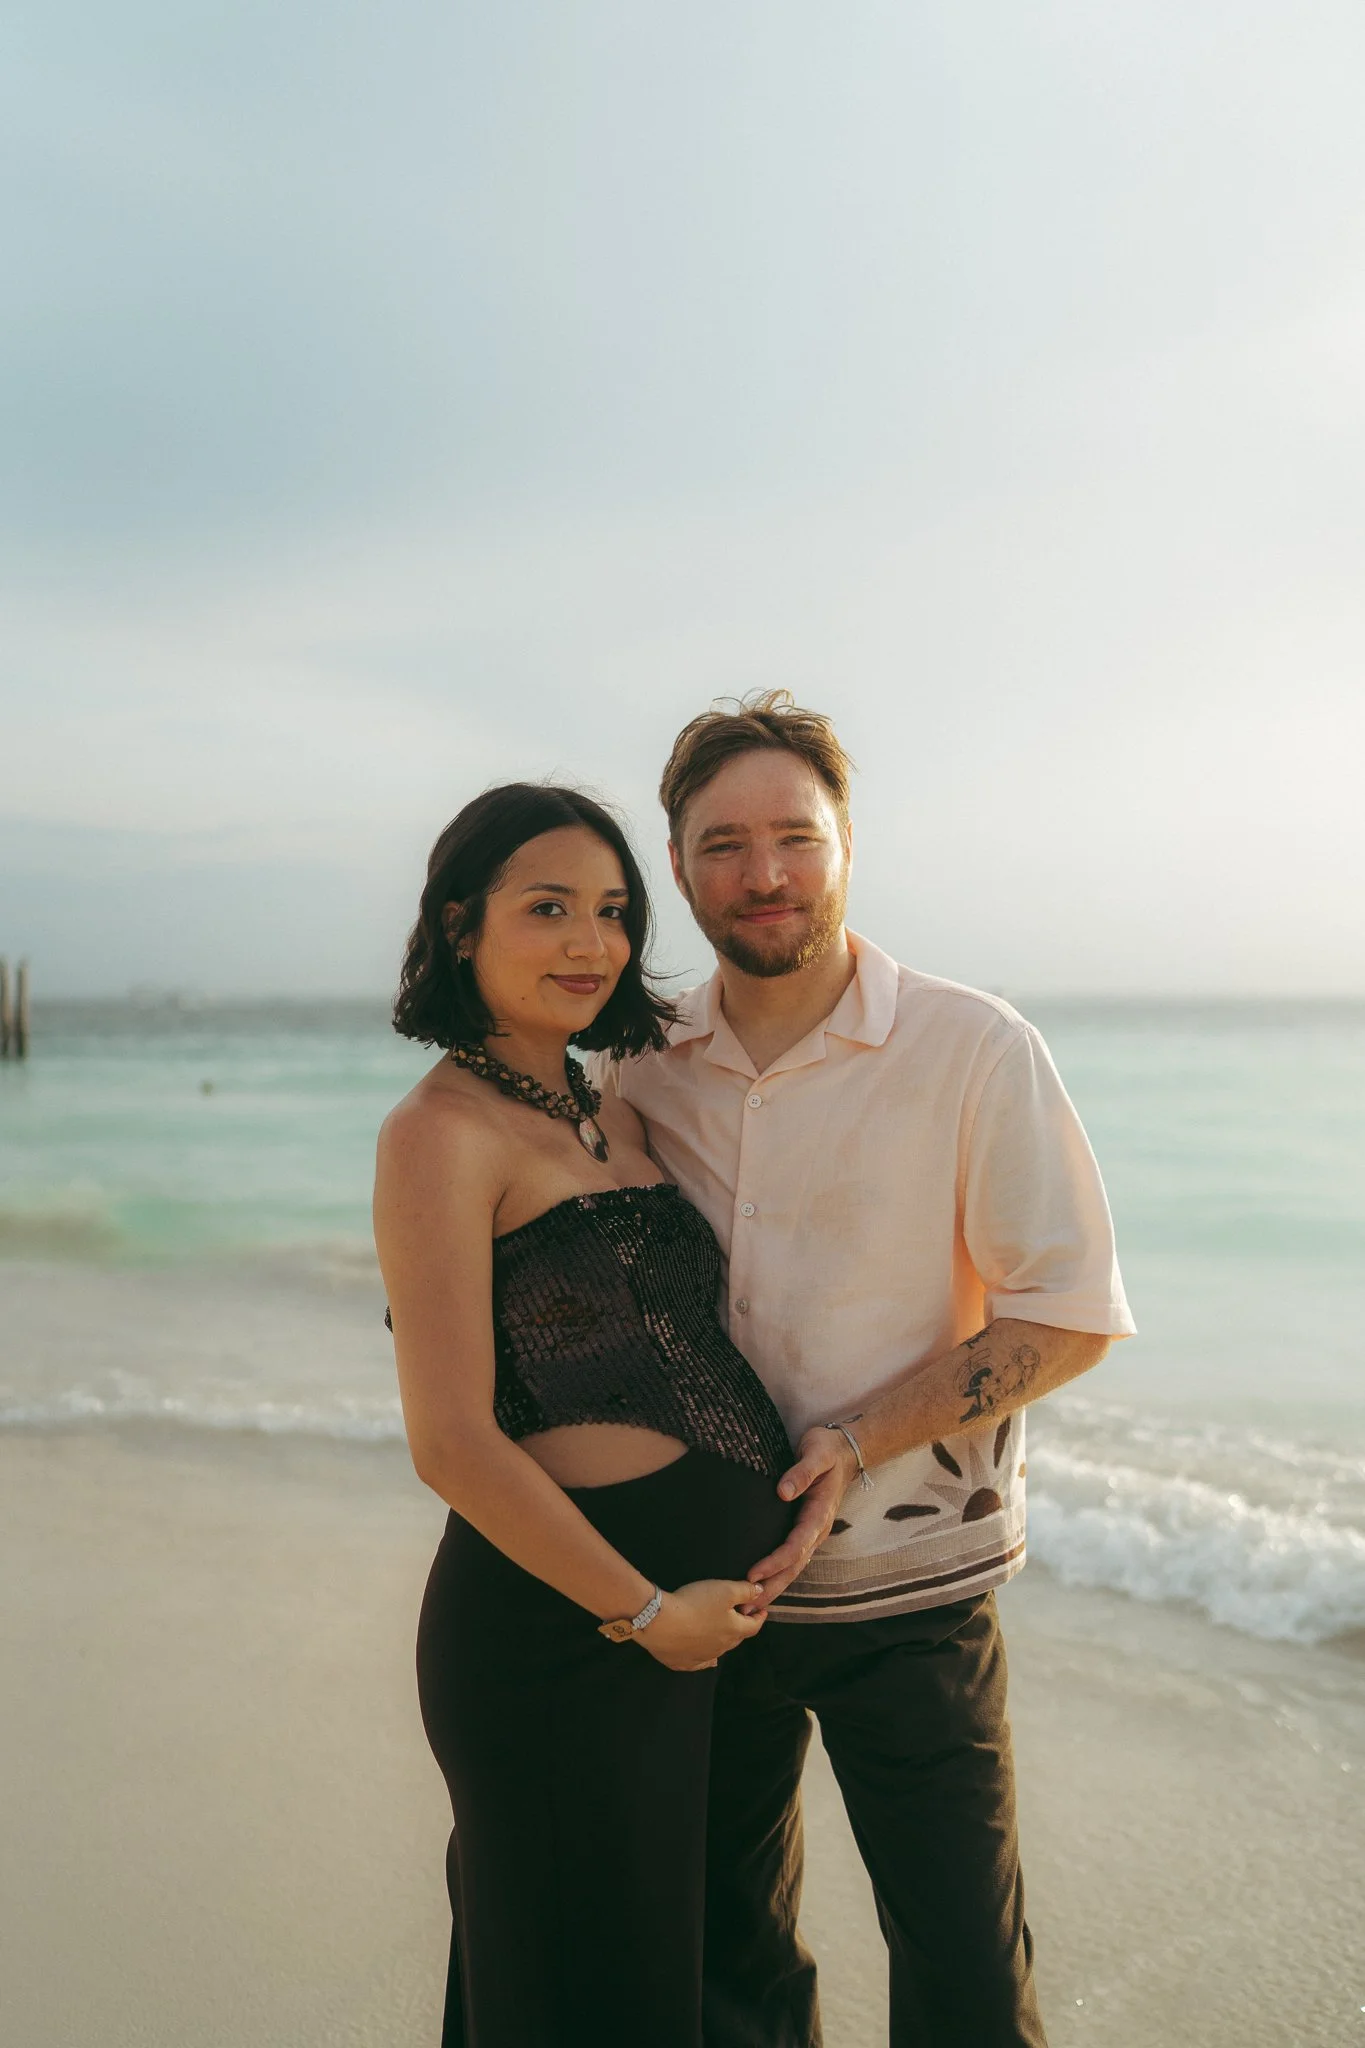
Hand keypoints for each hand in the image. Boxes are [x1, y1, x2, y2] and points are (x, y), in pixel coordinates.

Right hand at [637, 1579, 767, 1671]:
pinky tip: (707, 1660)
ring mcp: (702, 1658)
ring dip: (723, 1641)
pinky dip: (706, 1659)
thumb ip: (745, 1591)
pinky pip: (699, 1663)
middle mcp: (721, 1648)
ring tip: (722, 1633)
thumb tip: (761, 1593)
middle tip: (740, 1617)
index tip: (761, 1611)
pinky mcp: (683, 1663)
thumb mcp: (725, 1590)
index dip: (759, 1617)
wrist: (660, 1622)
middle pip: (736, 1639)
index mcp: (733, 1631)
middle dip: (741, 1628)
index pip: (753, 1626)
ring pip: (719, 1651)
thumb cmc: (696, 1603)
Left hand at [745, 1428, 859, 1608]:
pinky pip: (792, 1559)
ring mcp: (812, 1532)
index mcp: (819, 1514)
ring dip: (773, 1588)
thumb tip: (783, 1492)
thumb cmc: (826, 1449)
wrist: (844, 1450)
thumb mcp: (816, 1454)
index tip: (752, 1573)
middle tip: (746, 1608)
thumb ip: (801, 1472)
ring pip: (793, 1568)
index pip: (796, 1545)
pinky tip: (761, 1588)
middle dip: (771, 1587)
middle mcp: (817, 1529)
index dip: (775, 1562)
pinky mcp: (805, 1531)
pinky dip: (777, 1576)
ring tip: (750, 1608)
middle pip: (794, 1566)